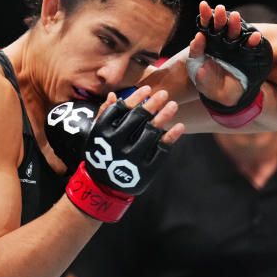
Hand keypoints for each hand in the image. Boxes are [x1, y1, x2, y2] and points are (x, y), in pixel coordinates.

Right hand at [60, 86, 182, 221]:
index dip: (134, 98)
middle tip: (164, 93)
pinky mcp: (145, 170)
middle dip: (152, 103)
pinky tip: (180, 126)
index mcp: (103, 133)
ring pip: (151, 132)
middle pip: (138, 118)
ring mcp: (132, 158)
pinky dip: (171, 137)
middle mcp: (117, 145)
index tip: (146, 89)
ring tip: (173, 105)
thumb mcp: (97, 135)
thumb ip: (104, 115)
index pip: (120, 110)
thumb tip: (114, 96)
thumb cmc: (102, 154)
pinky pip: (161, 150)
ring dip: (164, 116)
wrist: (104, 186)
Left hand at [188, 0, 271, 116]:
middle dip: (220, 18)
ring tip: (235, 17)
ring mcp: (233, 48)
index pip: (205, 28)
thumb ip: (196, 56)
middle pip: (220, 27)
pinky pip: (249, 47)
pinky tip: (256, 37)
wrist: (224, 97)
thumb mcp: (199, 75)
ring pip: (234, 33)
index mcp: (207, 46)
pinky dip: (253, 41)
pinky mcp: (245, 55)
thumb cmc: (209, 86)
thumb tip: (197, 38)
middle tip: (220, 9)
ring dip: (235, 25)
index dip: (205, 17)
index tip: (204, 6)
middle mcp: (220, 44)